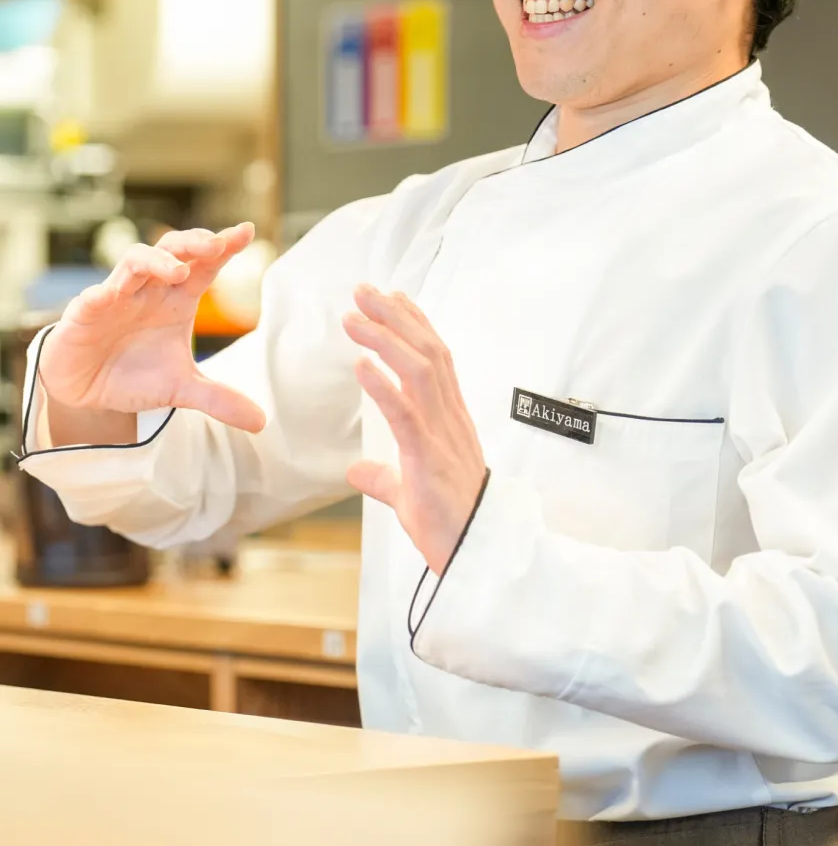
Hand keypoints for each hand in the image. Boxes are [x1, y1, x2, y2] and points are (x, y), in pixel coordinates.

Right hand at [38, 224, 265, 434]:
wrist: (85, 389)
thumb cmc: (134, 374)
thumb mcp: (181, 389)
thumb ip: (218, 399)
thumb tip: (261, 422)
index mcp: (177, 301)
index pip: (204, 267)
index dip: (223, 246)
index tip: (247, 231)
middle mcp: (149, 291)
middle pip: (171, 251)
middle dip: (192, 243)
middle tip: (215, 245)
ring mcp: (116, 297)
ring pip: (134, 262)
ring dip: (155, 262)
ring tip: (178, 271)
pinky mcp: (84, 315)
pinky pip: (91, 298)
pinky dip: (101, 295)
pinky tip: (111, 295)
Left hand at [342, 286, 486, 575]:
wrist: (477, 555)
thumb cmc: (450, 526)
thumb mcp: (409, 495)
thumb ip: (385, 478)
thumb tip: (359, 473)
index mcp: (450, 422)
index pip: (436, 360)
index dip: (414, 324)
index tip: (392, 298)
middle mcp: (450, 420)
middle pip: (427, 352)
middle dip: (395, 317)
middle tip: (364, 290)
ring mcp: (442, 436)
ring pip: (419, 372)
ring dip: (384, 339)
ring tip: (353, 317)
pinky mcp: (429, 459)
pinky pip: (406, 415)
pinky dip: (383, 386)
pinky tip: (361, 365)